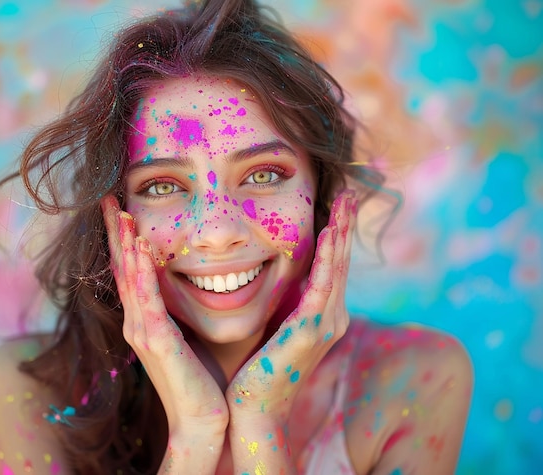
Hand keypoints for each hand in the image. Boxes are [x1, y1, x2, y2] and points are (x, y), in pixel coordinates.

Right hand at [101, 195, 227, 469]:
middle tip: (109, 200)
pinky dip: (141, 273)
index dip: (123, 241)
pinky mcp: (158, 341)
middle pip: (121, 269)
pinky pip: (147, 300)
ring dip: (124, 244)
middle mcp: (138, 323)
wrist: (202, 421)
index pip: (130, 272)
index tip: (122, 210)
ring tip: (121, 213)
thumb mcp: (188, 337)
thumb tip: (198, 284)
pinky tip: (139, 250)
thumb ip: (182, 312)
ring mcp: (144, 332)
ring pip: (130, 279)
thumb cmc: (201, 380)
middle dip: (116, 233)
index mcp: (145, 321)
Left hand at [226, 190, 357, 469]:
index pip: (332, 267)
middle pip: (340, 261)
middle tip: (350, 191)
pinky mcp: (309, 331)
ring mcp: (324, 324)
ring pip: (336, 267)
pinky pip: (321, 285)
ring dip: (341, 231)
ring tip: (345, 200)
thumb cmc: (258, 370)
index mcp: (322, 315)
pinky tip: (329, 231)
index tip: (337, 205)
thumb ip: (283, 304)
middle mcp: (330, 317)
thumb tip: (273, 276)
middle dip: (345, 224)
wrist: (254, 409)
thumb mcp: (275, 327)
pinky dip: (328, 257)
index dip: (337, 235)